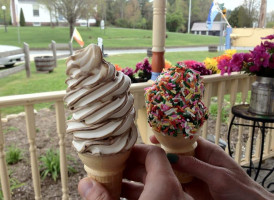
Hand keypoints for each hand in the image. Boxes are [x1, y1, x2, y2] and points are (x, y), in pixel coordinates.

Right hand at [78, 144, 192, 199]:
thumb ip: (100, 198)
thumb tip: (85, 183)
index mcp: (167, 188)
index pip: (155, 154)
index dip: (136, 151)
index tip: (119, 155)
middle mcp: (178, 194)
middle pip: (156, 170)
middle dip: (131, 168)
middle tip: (112, 170)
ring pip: (158, 186)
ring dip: (136, 184)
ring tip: (114, 186)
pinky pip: (162, 197)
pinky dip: (146, 196)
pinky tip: (125, 198)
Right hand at [150, 136, 273, 199]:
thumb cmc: (243, 191)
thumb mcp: (219, 177)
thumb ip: (197, 166)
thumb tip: (174, 157)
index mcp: (209, 152)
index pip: (187, 140)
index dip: (172, 136)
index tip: (157, 135)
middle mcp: (200, 162)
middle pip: (178, 152)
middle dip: (163, 150)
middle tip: (147, 148)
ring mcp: (195, 175)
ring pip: (176, 167)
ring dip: (163, 164)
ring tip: (147, 161)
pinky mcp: (192, 189)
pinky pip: (177, 181)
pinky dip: (167, 178)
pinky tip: (157, 176)